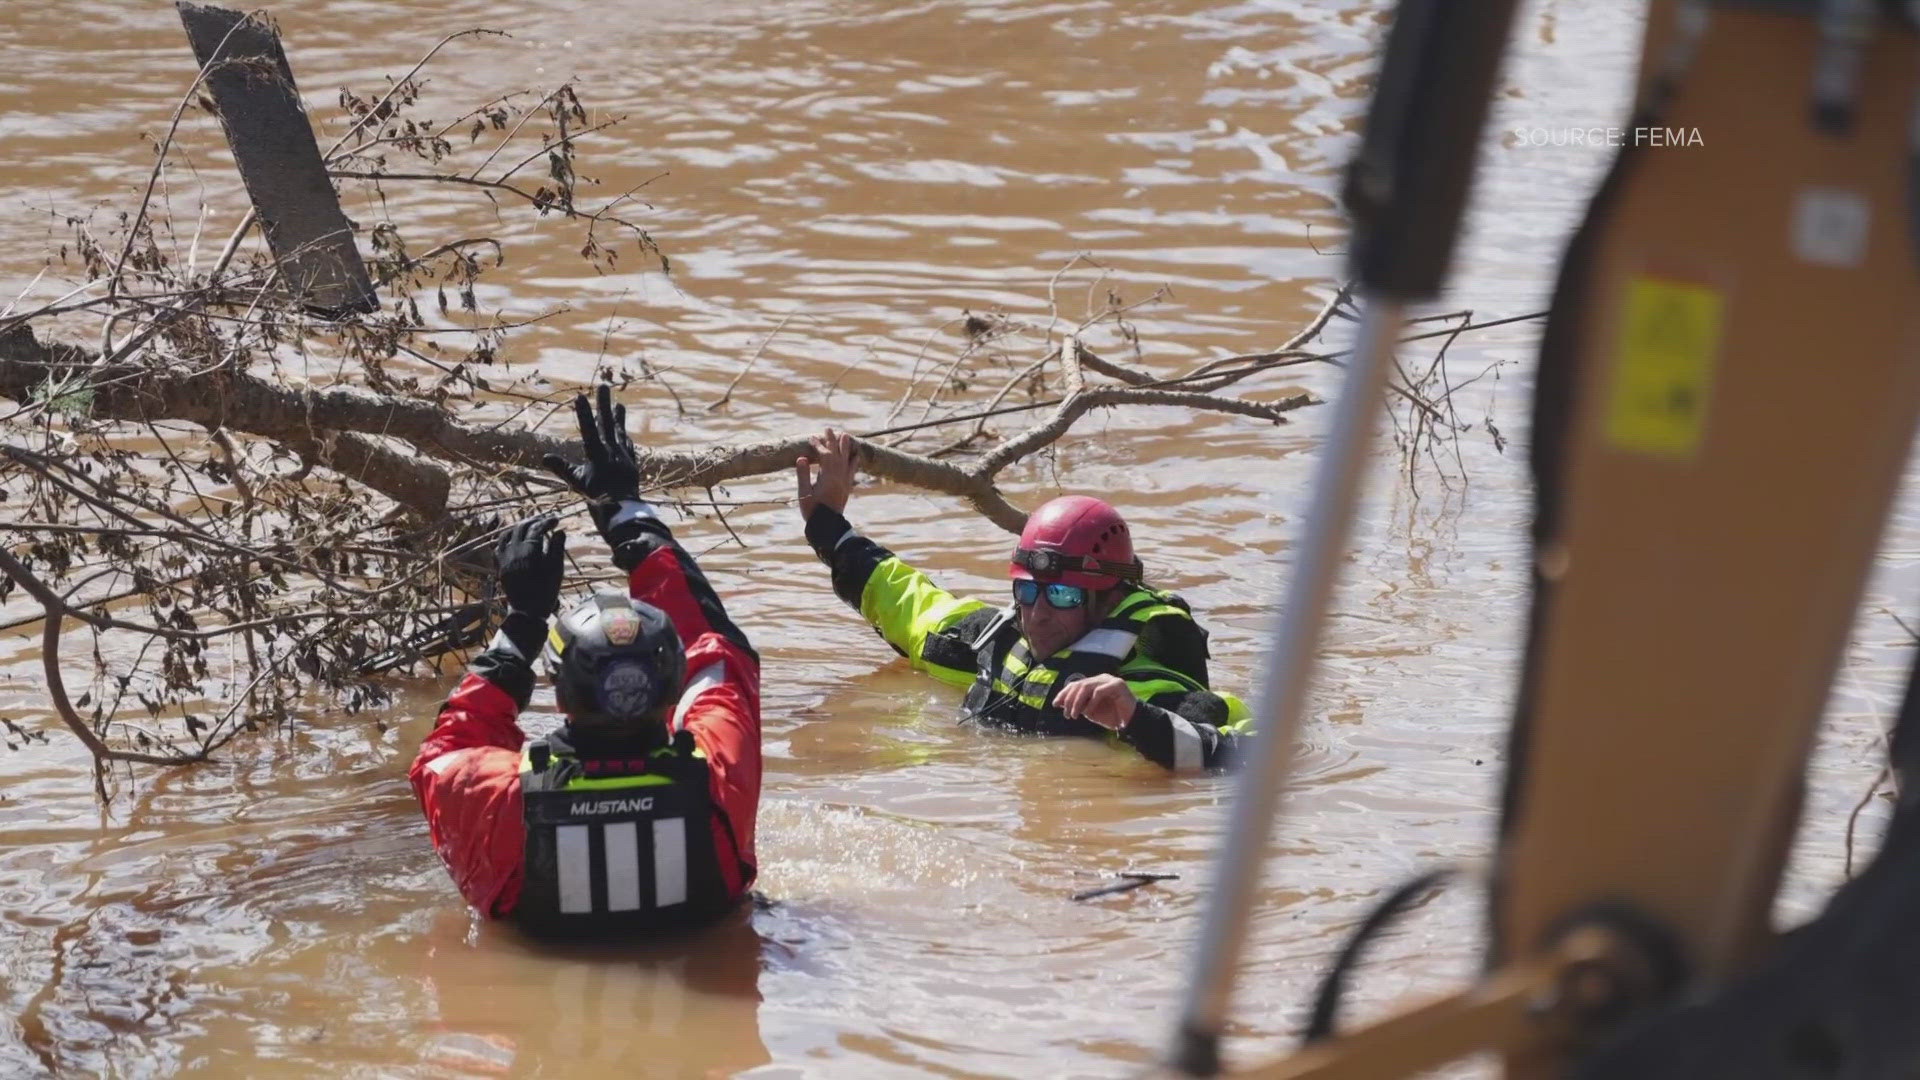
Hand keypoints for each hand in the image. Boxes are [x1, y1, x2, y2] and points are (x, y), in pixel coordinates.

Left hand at [496, 514, 565, 616]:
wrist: (527, 610)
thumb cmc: (546, 590)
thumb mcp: (556, 569)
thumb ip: (557, 548)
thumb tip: (559, 531)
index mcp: (529, 550)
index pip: (538, 528)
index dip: (548, 522)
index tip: (557, 520)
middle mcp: (513, 550)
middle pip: (522, 527)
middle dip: (534, 521)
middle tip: (545, 520)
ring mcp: (504, 558)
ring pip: (508, 534)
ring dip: (519, 527)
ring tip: (530, 526)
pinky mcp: (499, 565)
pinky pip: (499, 546)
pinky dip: (507, 538)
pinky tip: (514, 540)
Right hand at [541, 384, 642, 535]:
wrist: (623, 509)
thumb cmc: (597, 496)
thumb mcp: (577, 482)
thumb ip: (562, 467)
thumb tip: (544, 457)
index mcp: (597, 454)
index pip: (589, 429)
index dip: (583, 413)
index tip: (580, 396)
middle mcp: (612, 451)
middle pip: (607, 424)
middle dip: (603, 404)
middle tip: (604, 386)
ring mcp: (623, 456)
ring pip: (619, 432)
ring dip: (618, 417)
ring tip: (619, 404)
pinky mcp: (631, 462)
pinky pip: (628, 446)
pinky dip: (624, 437)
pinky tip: (624, 432)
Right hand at [795, 427, 858, 521]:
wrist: (827, 526)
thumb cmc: (813, 511)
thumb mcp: (804, 493)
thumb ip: (803, 475)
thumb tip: (801, 457)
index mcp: (828, 477)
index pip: (824, 456)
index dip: (818, 445)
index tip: (811, 438)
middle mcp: (839, 477)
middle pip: (836, 454)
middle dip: (832, 441)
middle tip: (828, 429)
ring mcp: (844, 482)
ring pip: (846, 460)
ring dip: (845, 447)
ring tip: (845, 435)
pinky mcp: (847, 487)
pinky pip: (852, 471)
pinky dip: (854, 462)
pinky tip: (856, 456)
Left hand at [1054, 674, 1135, 730]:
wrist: (1131, 722)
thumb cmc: (1111, 716)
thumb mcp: (1090, 711)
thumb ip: (1078, 705)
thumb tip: (1060, 703)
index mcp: (1094, 683)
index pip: (1075, 684)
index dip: (1064, 693)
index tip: (1055, 704)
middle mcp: (1101, 679)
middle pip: (1079, 685)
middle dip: (1069, 700)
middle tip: (1067, 714)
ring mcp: (1109, 680)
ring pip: (1087, 686)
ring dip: (1077, 702)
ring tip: (1074, 715)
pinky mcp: (1118, 685)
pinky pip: (1099, 692)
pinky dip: (1091, 703)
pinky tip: (1088, 713)